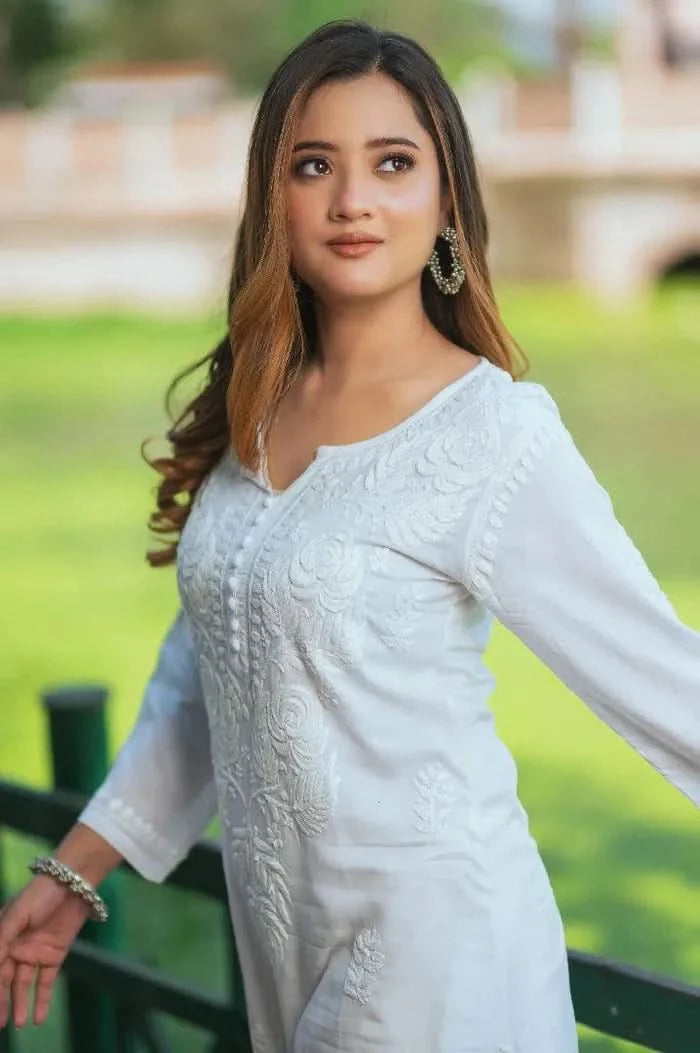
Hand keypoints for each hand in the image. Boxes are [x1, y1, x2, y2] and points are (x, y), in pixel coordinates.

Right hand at [0, 875, 90, 1028]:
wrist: (74, 884)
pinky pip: (45, 981)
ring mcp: (35, 952)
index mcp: (3, 937)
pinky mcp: (54, 955)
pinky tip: (39, 1017)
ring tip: (20, 1023)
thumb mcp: (16, 915)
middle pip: (6, 980)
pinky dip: (42, 999)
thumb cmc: (40, 895)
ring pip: (24, 984)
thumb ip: (1, 941)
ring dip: (21, 1003)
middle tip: (2, 1024)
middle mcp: (16, 948)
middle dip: (2, 1002)